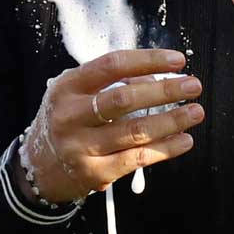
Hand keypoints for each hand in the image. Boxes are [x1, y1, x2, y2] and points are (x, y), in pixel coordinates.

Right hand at [19, 49, 203, 204]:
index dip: (148, 60)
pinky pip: (138, 158)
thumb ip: (111, 82)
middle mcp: (70, 116)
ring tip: (195, 112)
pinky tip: (184, 140)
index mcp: (67, 87)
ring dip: (172, 120)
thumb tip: (157, 78)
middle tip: (193, 86)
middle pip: (125, 98)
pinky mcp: (95, 173)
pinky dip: (166, 149)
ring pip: (135, 131)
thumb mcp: (76, 93)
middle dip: (165, 91)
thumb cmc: (68, 121)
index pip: (112, 65)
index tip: (177, 61)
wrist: (39, 168)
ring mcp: (81, 147)